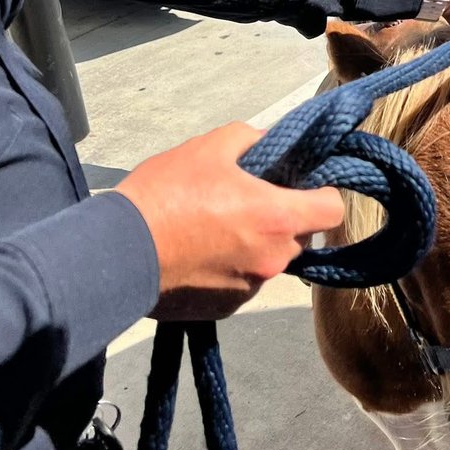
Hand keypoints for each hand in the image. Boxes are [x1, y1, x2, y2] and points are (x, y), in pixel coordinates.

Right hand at [117, 123, 343, 319]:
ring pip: (271, 259)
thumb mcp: (212, 146)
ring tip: (217, 225)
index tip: (304, 184)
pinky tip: (201, 252)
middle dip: (283, 216)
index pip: (333, 210)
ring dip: (257, 243)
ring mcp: (250, 289)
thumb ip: (252, 140)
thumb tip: (270, 143)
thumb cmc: (167, 194)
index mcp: (277, 217)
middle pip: (301, 235)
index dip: (324, 193)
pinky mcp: (226, 309)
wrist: (117, 251)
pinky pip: (244, 282)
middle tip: (249, 199)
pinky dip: (232, 267)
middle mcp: (273, 259)